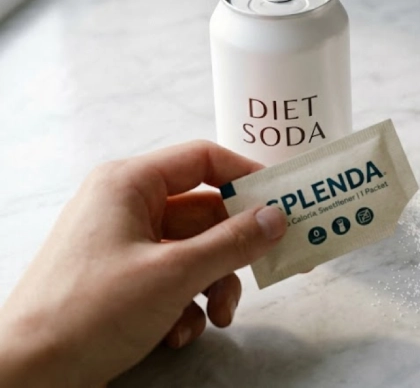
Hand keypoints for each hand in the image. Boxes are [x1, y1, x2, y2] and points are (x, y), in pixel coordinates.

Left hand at [0, 141, 287, 386]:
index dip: (247, 177)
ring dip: (214, 286)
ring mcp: (122, 246)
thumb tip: (278, 217)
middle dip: (234, 251)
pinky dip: (185, 306)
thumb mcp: (174, 274)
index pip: (203, 160)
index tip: (285, 201)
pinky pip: (171, 281)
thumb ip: (233, 243)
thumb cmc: (92, 311)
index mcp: (129, 185)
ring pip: (193, 253)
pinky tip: (178, 333)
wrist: (27, 375)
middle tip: (270, 268)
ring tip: (219, 318)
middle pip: (204, 214)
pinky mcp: (120, 282)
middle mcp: (126, 207)